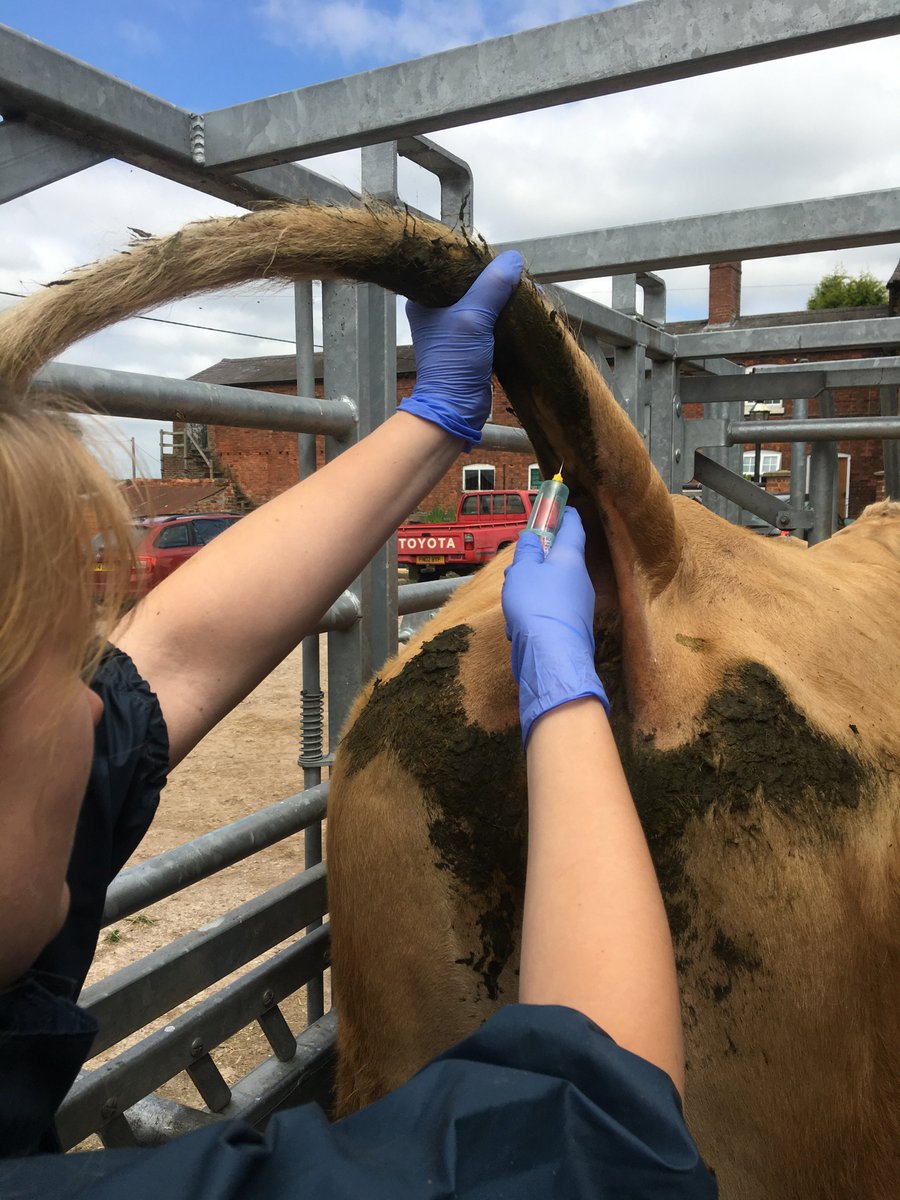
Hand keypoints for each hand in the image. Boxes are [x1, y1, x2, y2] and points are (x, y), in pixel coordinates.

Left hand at [398, 251, 522, 448]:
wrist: (455, 408)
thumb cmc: (454, 363)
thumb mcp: (473, 317)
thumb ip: (492, 286)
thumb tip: (513, 259)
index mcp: (424, 299)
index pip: (451, 267)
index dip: (476, 261)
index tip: (499, 259)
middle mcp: (436, 311)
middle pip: (470, 283)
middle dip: (495, 280)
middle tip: (518, 275)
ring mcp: (455, 328)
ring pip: (483, 302)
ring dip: (503, 298)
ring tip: (525, 290)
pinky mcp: (472, 344)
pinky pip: (491, 321)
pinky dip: (506, 316)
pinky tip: (522, 309)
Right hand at [502, 507, 608, 745]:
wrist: (551, 657)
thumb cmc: (535, 606)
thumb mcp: (521, 571)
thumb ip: (525, 551)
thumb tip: (531, 537)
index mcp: (571, 559)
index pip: (574, 527)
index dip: (565, 514)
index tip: (558, 507)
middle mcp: (581, 579)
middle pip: (560, 559)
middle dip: (537, 559)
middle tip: (517, 566)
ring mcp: (579, 605)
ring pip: (552, 587)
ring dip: (532, 588)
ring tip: (513, 600)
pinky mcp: (572, 627)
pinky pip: (551, 610)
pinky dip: (535, 612)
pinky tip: (519, 625)